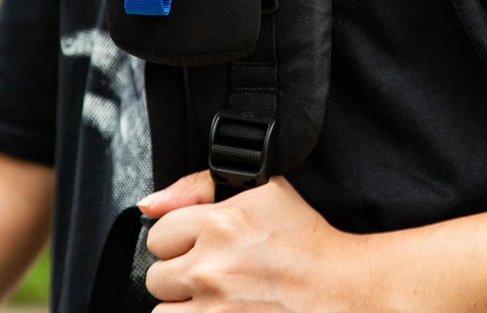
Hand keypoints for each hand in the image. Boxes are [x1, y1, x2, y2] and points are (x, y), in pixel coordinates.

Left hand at [140, 172, 373, 311]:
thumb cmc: (304, 239)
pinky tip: (222, 308)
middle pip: (156, 275)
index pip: (158, 234)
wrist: (336, 287)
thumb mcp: (264, 190)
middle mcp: (211, 268)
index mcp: (220, 224)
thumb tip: (149, 204)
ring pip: (163, 310)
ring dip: (186, 303)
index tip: (201, 240)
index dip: (181, 236)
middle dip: (181, 271)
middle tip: (214, 268)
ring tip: (218, 294)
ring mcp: (213, 310)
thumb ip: (198, 187)